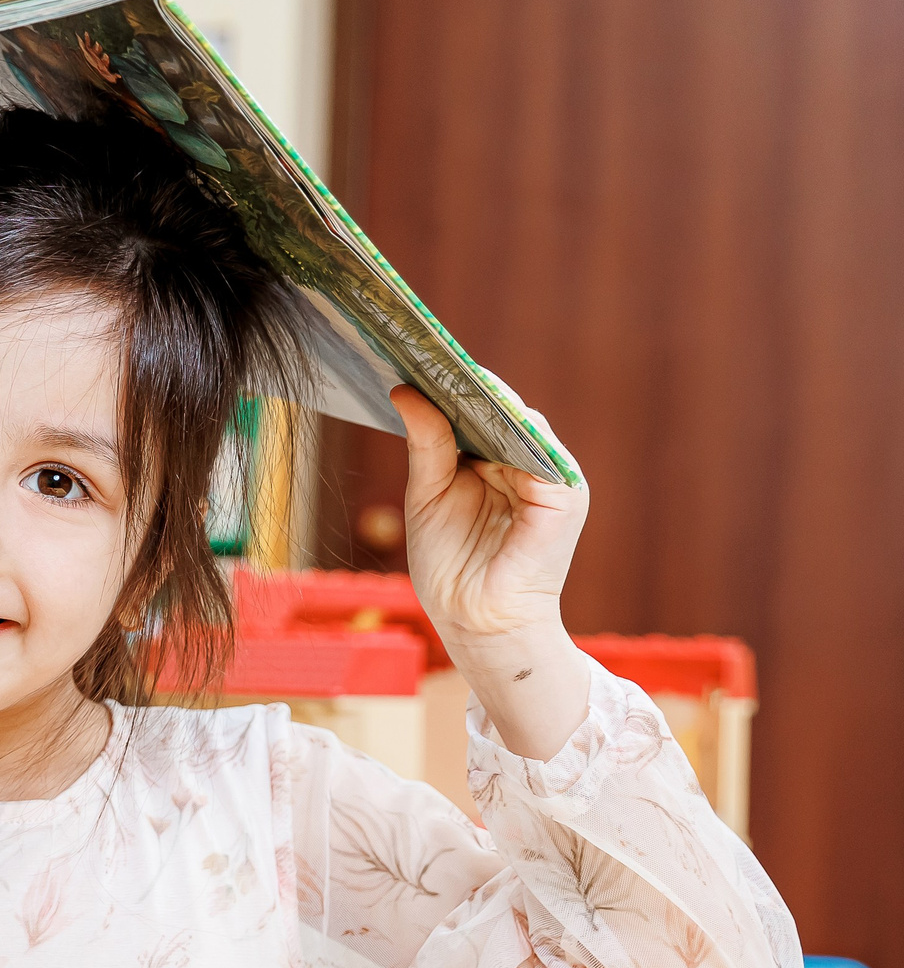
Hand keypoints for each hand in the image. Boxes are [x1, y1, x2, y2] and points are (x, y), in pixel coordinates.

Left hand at [395, 384, 591, 758]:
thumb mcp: (427, 495)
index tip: (413, 353)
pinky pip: (536, 446)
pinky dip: (508, 423)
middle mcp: (528, 463)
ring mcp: (550, 476)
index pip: (478, 412)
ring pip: (519, 419)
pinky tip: (477, 404)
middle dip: (463, 381)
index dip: (450, 384)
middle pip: (499, 409)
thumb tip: (403, 391)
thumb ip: (426, 443)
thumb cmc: (450, 565)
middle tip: (420, 347)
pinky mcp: (564, 493)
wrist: (474, 621)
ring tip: (443, 366)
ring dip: (484, 394)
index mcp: (497, 463)